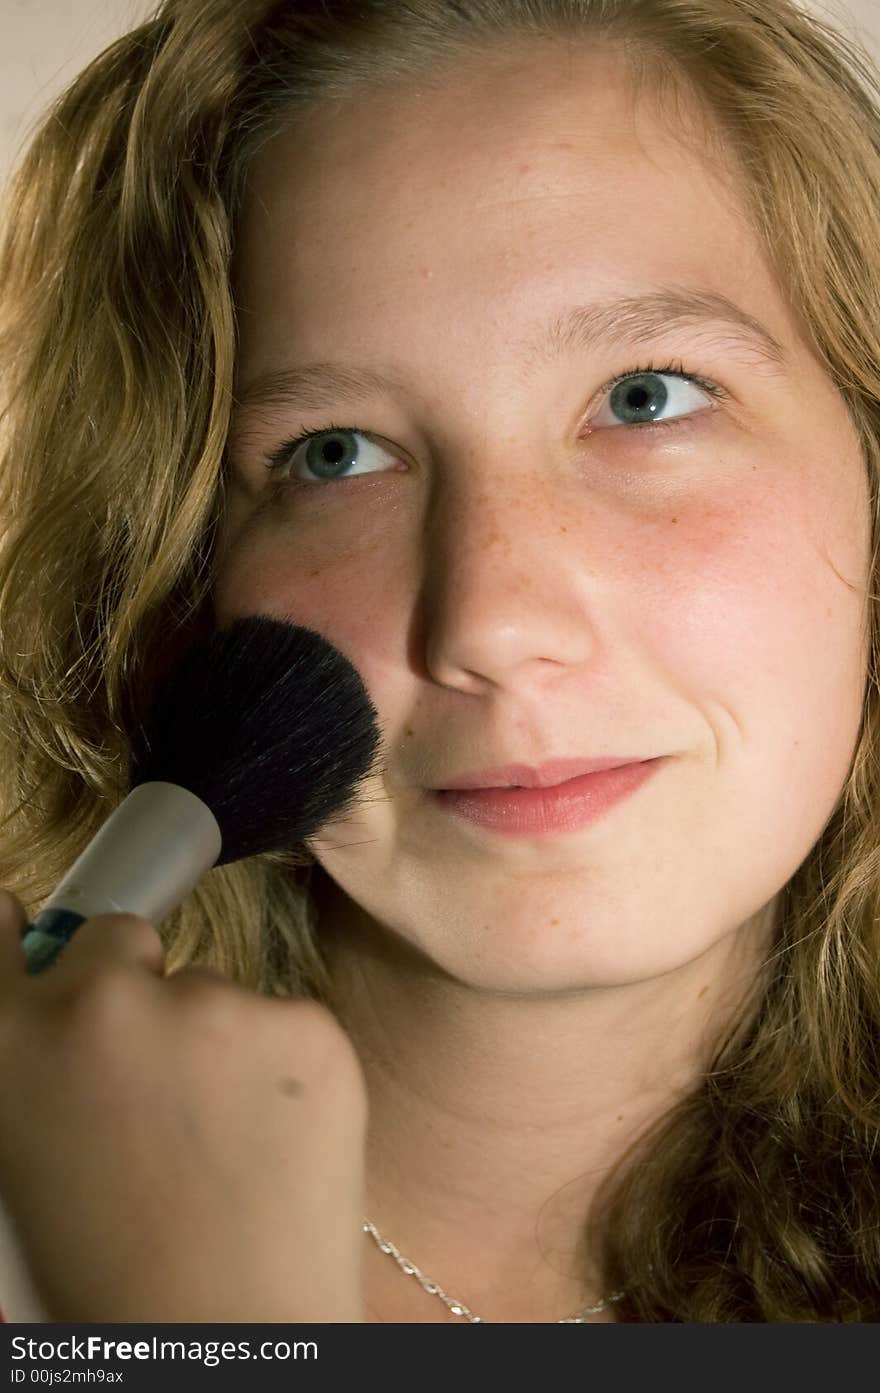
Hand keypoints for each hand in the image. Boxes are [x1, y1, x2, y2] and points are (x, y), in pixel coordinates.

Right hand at [0, 889, 366, 1321]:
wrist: (224, 1347)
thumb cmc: (106, 1283)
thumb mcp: (26, 1172)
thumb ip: (36, 1073)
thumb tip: (55, 1022)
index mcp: (13, 1043)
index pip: (1, 934)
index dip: (30, 941)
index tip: (44, 938)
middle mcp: (106, 1002)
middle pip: (122, 939)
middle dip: (137, 991)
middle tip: (161, 1080)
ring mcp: (214, 1005)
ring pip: (214, 994)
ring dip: (218, 1044)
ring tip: (225, 1147)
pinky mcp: (306, 1025)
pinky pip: (287, 1026)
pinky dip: (287, 1073)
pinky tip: (278, 1149)